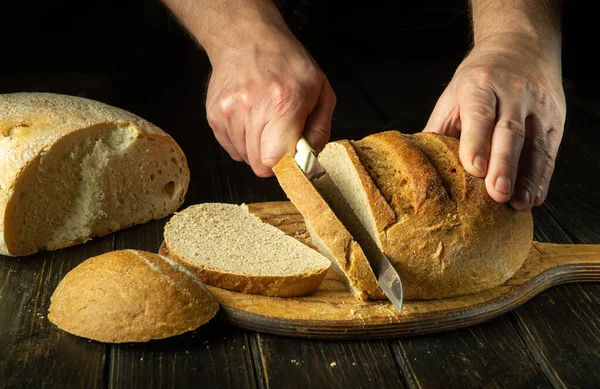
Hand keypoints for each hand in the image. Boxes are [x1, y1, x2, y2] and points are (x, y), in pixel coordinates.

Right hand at [205, 28, 335, 176]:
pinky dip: (243, 142)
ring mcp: (228, 112)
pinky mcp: (214, 116)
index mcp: (282, 102)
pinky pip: (232, 149)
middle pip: (259, 164)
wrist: (246, 38)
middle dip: (274, 159)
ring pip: (245, 158)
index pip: (275, 159)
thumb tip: (310, 160)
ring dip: (258, 149)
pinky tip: (250, 120)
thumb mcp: (320, 90)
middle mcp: (251, 108)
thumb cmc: (286, 63)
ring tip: (265, 122)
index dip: (286, 166)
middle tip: (281, 138)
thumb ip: (320, 130)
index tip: (293, 158)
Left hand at [423, 32, 565, 210]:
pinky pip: (549, 151)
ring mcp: (537, 106)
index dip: (476, 141)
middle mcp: (512, 93)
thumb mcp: (454, 94)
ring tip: (516, 202)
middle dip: (503, 165)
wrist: (522, 44)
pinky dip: (542, 176)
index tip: (473, 168)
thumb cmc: (480, 77)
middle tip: (496, 193)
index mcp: (480, 84)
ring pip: (533, 143)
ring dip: (526, 177)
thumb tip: (418, 165)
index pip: (479, 114)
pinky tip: (533, 196)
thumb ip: (439, 129)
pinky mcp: (555, 119)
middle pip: (509, 131)